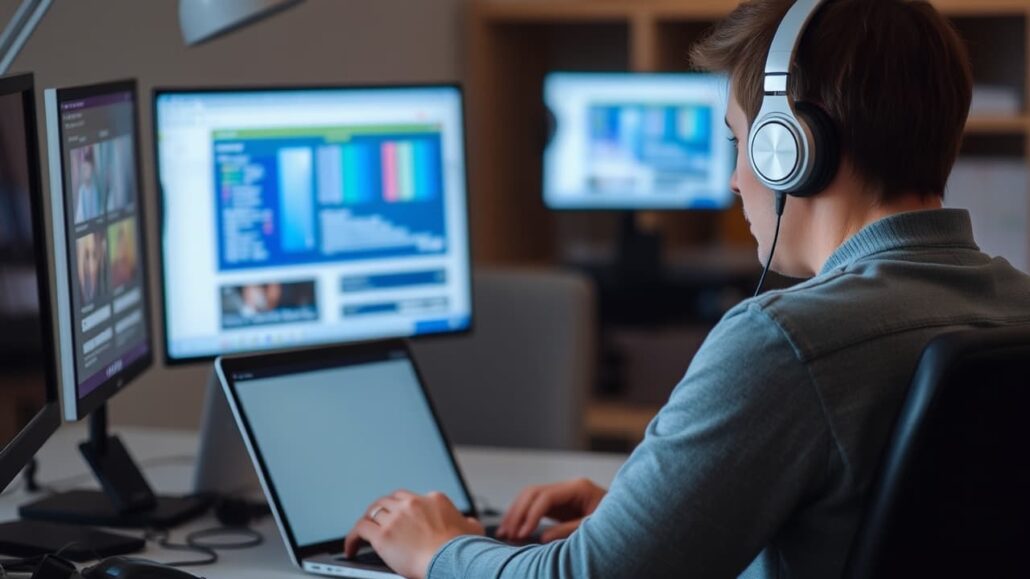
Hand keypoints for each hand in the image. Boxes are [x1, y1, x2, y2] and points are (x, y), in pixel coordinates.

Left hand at [344, 490, 484, 578]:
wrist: (452, 559)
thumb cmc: (463, 548)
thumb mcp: (473, 529)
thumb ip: (468, 522)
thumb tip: (469, 522)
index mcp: (432, 499)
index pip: (410, 498)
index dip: (401, 508)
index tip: (398, 518)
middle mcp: (412, 503)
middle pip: (388, 500)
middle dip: (380, 510)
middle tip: (376, 522)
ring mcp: (396, 518)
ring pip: (372, 512)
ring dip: (366, 522)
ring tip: (361, 534)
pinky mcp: (383, 535)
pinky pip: (360, 529)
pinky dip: (352, 538)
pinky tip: (351, 548)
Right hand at [495, 478, 606, 542]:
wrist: (629, 522)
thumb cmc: (617, 525)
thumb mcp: (594, 529)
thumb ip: (568, 531)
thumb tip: (543, 538)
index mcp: (579, 488)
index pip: (546, 496)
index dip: (531, 514)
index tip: (522, 533)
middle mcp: (568, 487)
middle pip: (533, 492)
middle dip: (517, 512)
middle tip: (508, 533)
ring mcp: (563, 494)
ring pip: (529, 497)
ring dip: (515, 514)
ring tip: (504, 533)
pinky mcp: (560, 504)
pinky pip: (535, 506)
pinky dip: (522, 516)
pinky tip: (513, 529)